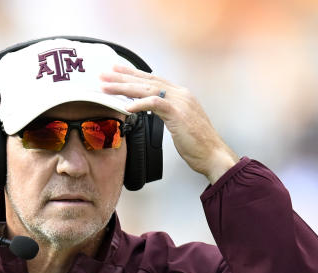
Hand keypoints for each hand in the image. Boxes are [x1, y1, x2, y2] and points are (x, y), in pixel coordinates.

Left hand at [101, 65, 238, 184]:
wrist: (214, 155)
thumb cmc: (199, 145)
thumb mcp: (181, 124)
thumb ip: (167, 113)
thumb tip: (152, 111)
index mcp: (181, 95)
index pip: (153, 79)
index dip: (134, 74)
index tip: (116, 71)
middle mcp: (181, 94)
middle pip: (147, 80)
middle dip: (123, 76)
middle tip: (104, 74)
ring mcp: (180, 102)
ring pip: (147, 89)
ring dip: (124, 88)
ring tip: (106, 87)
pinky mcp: (178, 114)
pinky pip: (155, 103)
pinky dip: (139, 103)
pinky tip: (126, 106)